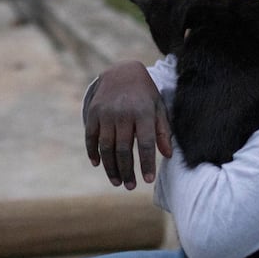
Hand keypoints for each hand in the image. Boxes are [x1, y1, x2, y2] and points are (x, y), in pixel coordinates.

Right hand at [84, 61, 172, 189]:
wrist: (122, 70)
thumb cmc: (145, 94)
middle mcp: (123, 113)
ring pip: (106, 147)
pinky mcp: (93, 113)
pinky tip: (97, 164)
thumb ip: (163, 131)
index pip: (145, 144)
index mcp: (143, 112)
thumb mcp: (158, 107)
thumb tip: (167, 155)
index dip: (146, 163)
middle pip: (124, 149)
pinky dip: (93, 152)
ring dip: (110, 167)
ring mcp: (106, 113)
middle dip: (127, 171)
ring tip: (117, 181)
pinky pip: (91, 137)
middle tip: (130, 186)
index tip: (148, 180)